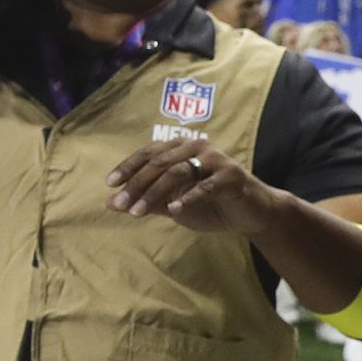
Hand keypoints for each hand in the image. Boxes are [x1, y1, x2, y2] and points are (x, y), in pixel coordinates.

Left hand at [107, 139, 283, 234]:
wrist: (252, 214)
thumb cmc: (209, 204)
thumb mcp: (172, 204)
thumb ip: (145, 201)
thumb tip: (110, 203)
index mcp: (180, 147)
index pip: (148, 153)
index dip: (127, 167)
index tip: (110, 184)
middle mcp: (196, 147)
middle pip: (159, 163)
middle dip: (136, 184)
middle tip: (120, 204)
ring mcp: (216, 159)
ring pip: (178, 172)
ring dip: (155, 193)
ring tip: (138, 212)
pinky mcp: (232, 176)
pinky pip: (205, 186)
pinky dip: (187, 197)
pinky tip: (173, 210)